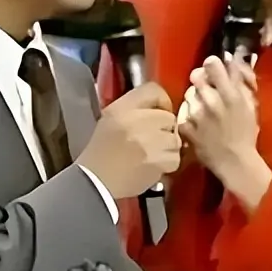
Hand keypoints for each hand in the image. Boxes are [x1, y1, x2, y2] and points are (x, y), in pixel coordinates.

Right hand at [78, 82, 180, 198]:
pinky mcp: (157, 162)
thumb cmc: (103, 149)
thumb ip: (136, 105)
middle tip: (150, 139)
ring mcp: (149, 142)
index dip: (162, 101)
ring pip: (174, 139)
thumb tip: (163, 104)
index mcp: (122, 108)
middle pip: (169, 117)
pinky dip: (166, 163)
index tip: (159, 112)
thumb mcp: (111, 117)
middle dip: (163, 129)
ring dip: (166, 147)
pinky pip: (174, 158)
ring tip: (151, 153)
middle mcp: (136, 121)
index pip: (154, 90)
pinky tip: (152, 165)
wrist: (96, 180)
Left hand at [177, 54, 258, 176]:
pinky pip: (183, 112)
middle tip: (208, 90)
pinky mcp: (185, 127)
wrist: (234, 162)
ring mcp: (195, 114)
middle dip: (202, 81)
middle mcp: (211, 101)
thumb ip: (240, 83)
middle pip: (196, 75)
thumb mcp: (250, 106)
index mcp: (230, 94)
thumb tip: (232, 62)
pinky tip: (198, 124)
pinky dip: (188, 116)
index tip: (215, 72)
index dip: (212, 65)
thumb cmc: (246, 134)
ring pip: (189, 93)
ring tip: (204, 111)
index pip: (212, 63)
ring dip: (195, 98)